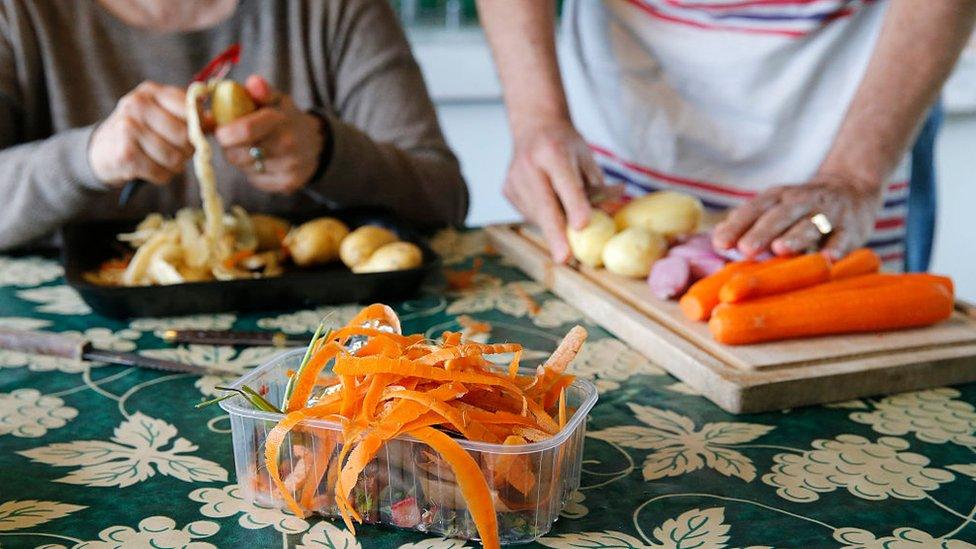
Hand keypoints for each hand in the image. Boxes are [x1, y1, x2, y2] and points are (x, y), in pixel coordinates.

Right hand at [89, 81, 191, 186]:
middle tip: (179, 152)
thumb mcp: (160, 113)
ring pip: (175, 157)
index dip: (199, 126)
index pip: (190, 108)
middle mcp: (137, 105)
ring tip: (165, 161)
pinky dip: (162, 176)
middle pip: (185, 135)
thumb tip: (215, 121)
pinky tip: (152, 169)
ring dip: (175, 166)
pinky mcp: (125, 154)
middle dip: (188, 150)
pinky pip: (161, 173)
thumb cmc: (140, 131)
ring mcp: (128, 129)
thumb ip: (187, 114)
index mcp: (151, 91)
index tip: (195, 134)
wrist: (100, 150)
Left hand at [215, 75, 323, 193]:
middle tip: (232, 139)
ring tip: (248, 149)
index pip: (245, 130)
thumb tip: (253, 82)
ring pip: (244, 168)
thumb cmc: (286, 120)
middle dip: (229, 147)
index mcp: (281, 121)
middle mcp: (287, 146)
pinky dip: (251, 172)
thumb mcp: (277, 100)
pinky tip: (260, 162)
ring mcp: (288, 168)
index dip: (225, 132)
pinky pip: (255, 180)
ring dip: (239, 159)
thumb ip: (262, 90)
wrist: (314, 145)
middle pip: (239, 153)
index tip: (219, 130)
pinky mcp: (287, 184)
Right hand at [503, 120, 604, 261]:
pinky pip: (529, 213)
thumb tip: (613, 211)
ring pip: (536, 214)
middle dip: (555, 233)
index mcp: (553, 151)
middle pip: (544, 205)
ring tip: (567, 223)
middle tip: (564, 258)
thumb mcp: (586, 158)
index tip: (581, 226)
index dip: (574, 205)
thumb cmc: (566, 145)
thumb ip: (597, 186)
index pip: (566, 183)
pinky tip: (550, 205)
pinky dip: (543, 218)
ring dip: (554, 226)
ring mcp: (514, 178)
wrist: (534, 126)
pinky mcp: (507, 190)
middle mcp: (529, 164)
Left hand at [712, 174, 881, 260]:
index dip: (737, 225)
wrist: (852, 187)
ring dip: (796, 237)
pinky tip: (828, 258)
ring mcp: (828, 212)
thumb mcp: (773, 206)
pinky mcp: (852, 226)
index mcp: (777, 197)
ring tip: (780, 249)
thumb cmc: (800, 208)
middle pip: (780, 215)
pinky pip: (843, 237)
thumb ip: (748, 222)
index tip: (720, 244)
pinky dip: (837, 247)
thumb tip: (718, 239)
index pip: (754, 209)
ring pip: (811, 224)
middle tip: (746, 249)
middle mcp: (801, 201)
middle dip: (762, 231)